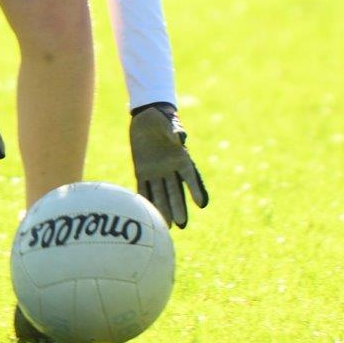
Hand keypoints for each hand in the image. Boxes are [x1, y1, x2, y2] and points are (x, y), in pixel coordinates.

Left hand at [130, 102, 208, 227]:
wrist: (147, 116)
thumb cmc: (163, 118)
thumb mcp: (169, 123)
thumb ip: (175, 131)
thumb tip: (181, 138)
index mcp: (181, 158)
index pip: (190, 177)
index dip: (196, 190)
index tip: (202, 204)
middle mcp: (170, 168)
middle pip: (175, 191)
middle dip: (178, 207)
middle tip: (181, 224)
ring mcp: (156, 171)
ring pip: (160, 193)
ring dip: (163, 209)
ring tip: (166, 226)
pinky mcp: (142, 170)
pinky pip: (143, 187)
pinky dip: (145, 199)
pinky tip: (146, 212)